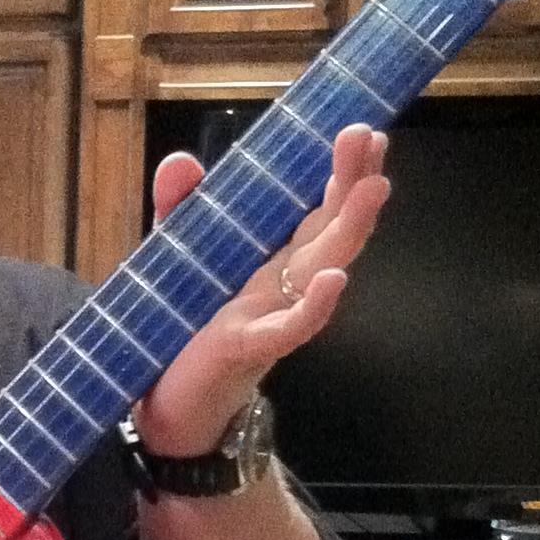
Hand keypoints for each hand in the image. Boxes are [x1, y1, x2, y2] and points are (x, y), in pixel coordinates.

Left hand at [132, 122, 389, 458]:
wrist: (165, 409)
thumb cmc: (181, 331)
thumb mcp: (175, 258)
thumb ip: (179, 208)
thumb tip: (183, 160)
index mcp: (271, 259)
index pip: (316, 208)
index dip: (339, 172)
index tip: (363, 130)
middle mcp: (283, 284)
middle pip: (330, 228)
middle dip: (352, 183)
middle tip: (370, 136)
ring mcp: (272, 314)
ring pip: (323, 267)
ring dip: (350, 228)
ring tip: (375, 188)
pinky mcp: (249, 347)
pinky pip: (292, 328)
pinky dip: (314, 306)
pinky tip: (335, 281)